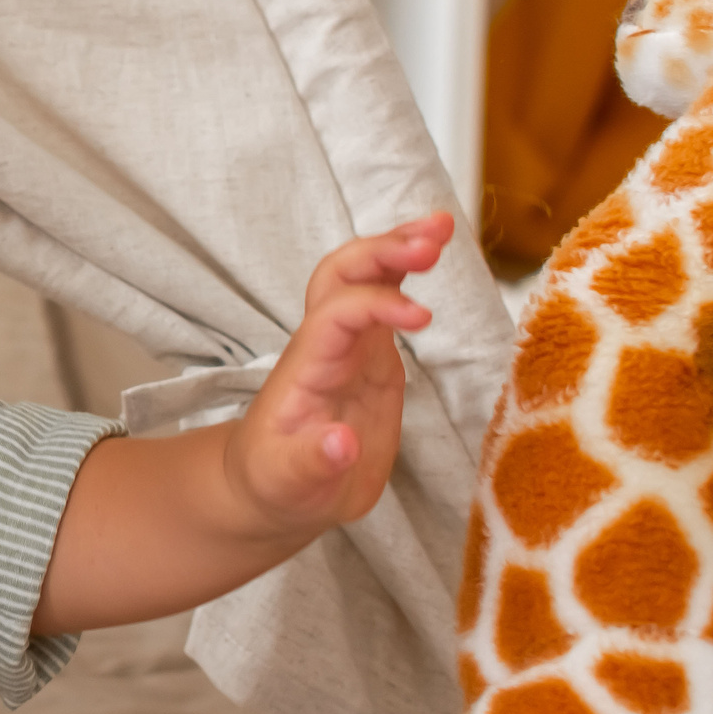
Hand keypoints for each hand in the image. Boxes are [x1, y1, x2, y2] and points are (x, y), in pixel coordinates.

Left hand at [225, 212, 450, 535]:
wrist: (271, 487)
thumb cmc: (274, 481)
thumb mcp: (286, 482)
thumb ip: (311, 462)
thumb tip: (341, 443)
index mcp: (306, 368)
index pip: (337, 316)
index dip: (376, 306)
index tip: (422, 319)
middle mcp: (326, 346)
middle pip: (345, 276)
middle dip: (383, 252)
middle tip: (432, 240)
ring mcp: (350, 347)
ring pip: (367, 279)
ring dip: (398, 248)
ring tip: (441, 225)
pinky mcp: (373, 358)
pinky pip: (387, 302)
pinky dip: (409, 275)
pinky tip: (433, 252)